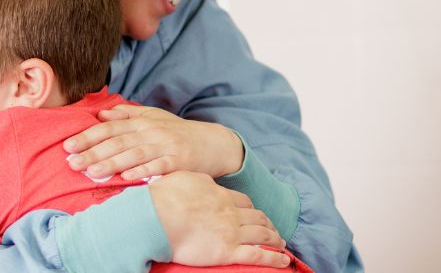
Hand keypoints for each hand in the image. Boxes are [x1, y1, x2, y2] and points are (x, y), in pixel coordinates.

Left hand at [64, 105, 243, 179]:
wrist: (213, 143)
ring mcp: (165, 146)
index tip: (67, 146)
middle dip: (92, 152)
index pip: (110, 128)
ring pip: (134, 154)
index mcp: (142, 121)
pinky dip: (142, 172)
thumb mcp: (154, 118)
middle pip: (117, 142)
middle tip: (71, 163)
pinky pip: (158, 167)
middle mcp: (151, 132)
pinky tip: (127, 178)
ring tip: (91, 172)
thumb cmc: (178, 133)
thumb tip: (101, 114)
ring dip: (112, 163)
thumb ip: (127, 115)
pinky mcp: (179, 161)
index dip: (88, 136)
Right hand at [150, 172, 288, 267]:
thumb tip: (206, 184)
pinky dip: (274, 258)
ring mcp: (232, 232)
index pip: (244, 202)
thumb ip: (200, 182)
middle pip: (258, 217)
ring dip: (275, 239)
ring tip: (281, 244)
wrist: (157, 217)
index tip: (255, 213)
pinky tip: (283, 261)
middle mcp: (231, 213)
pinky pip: (258, 255)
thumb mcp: (186, 179)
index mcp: (221, 195)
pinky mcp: (228, 252)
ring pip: (263, 235)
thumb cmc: (164, 198)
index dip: (252, 209)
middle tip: (273, 229)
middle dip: (268, 223)